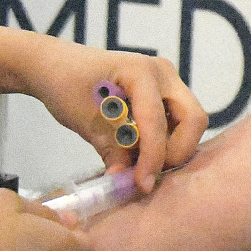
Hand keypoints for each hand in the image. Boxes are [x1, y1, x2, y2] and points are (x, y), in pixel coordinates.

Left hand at [10, 35, 209, 191]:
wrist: (57, 66)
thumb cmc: (66, 85)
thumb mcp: (86, 121)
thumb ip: (112, 150)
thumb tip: (127, 181)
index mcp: (140, 72)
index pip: (156, 122)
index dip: (152, 157)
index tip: (142, 184)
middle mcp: (163, 72)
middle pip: (193, 118)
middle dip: (176, 151)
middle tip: (150, 172)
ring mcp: (167, 81)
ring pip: (190, 122)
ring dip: (171, 147)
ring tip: (141, 163)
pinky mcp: (165, 92)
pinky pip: (177, 121)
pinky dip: (165, 140)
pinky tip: (140, 151)